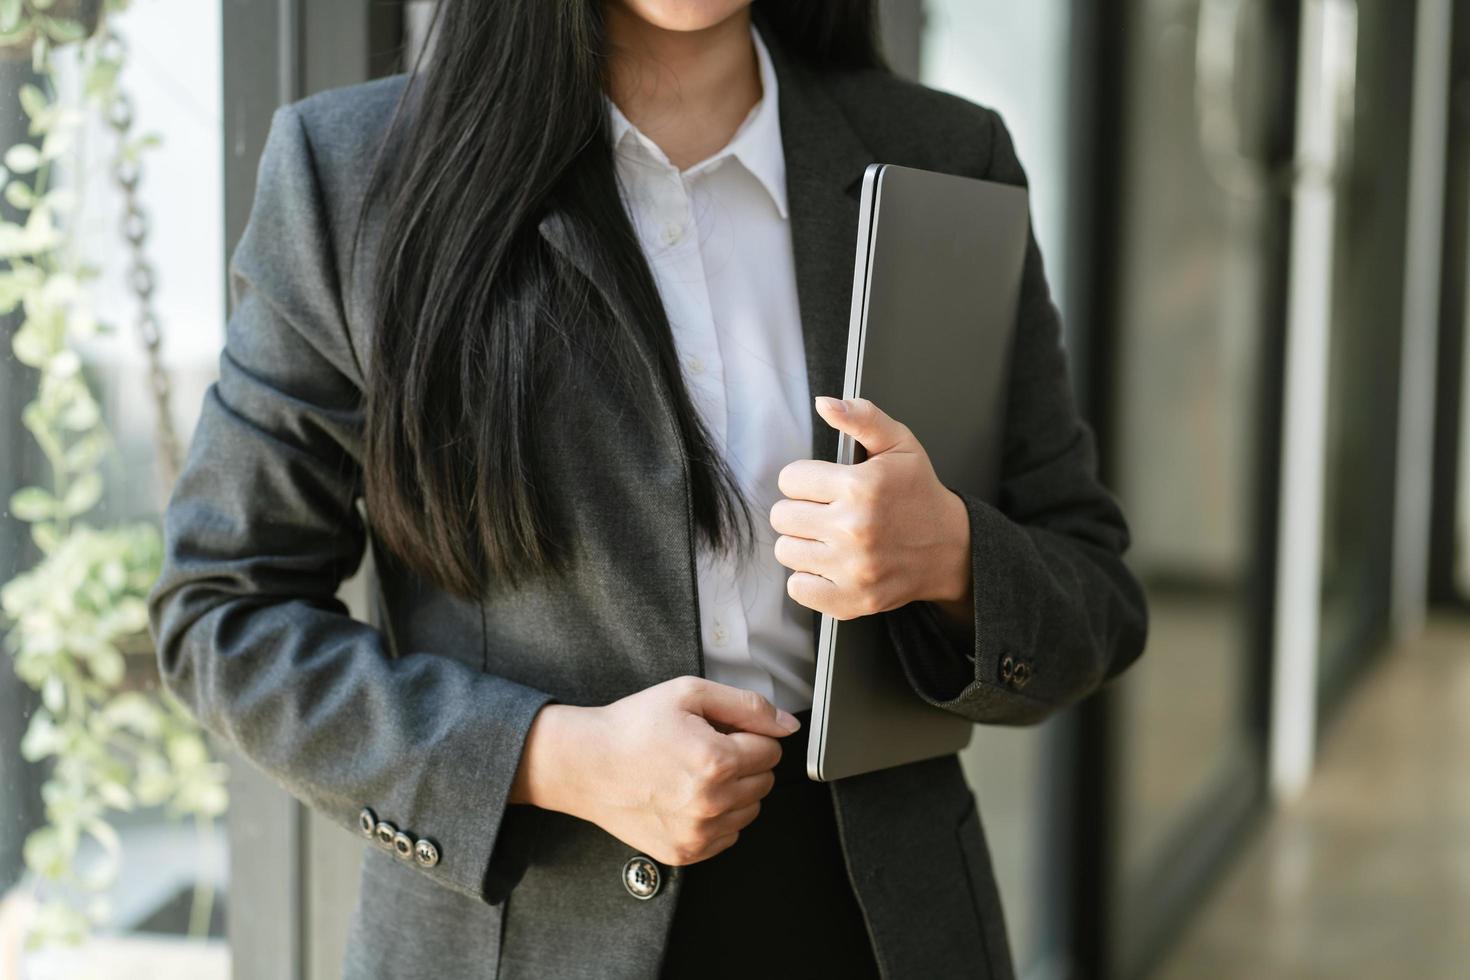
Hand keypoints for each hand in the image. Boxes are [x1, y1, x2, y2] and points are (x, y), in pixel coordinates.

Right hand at [508, 676, 799, 865]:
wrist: (586, 765)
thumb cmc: (634, 726)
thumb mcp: (689, 694)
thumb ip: (747, 706)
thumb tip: (788, 726)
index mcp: (716, 761)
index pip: (772, 749)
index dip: (748, 734)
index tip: (720, 731)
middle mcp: (711, 803)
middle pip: (766, 781)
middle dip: (745, 761)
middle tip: (705, 749)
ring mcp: (698, 833)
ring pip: (751, 810)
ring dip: (734, 790)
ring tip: (694, 773)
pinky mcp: (686, 852)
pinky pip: (729, 835)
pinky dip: (718, 816)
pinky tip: (687, 796)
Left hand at [770, 395, 971, 621]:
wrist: (951, 548)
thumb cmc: (919, 493)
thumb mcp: (899, 444)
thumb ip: (861, 418)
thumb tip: (825, 404)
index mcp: (861, 486)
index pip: (790, 479)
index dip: (806, 480)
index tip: (826, 486)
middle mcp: (854, 529)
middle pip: (782, 516)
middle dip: (802, 510)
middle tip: (828, 512)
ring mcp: (853, 568)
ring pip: (786, 551)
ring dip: (804, 543)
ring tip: (831, 538)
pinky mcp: (852, 599)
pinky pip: (798, 589)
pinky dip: (809, 579)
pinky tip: (831, 564)